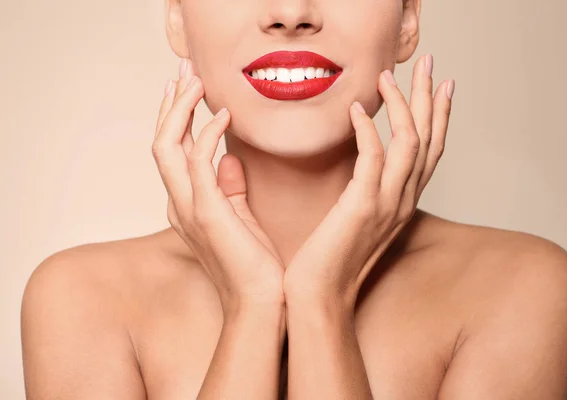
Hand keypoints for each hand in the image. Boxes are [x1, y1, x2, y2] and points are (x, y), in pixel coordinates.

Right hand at [152, 59, 284, 315]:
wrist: (262, 302)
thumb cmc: (255, 265)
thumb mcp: (241, 218)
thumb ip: (231, 188)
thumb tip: (230, 158)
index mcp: (188, 204)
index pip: (172, 152)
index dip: (175, 118)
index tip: (188, 89)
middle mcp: (180, 203)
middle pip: (161, 142)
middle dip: (170, 103)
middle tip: (184, 70)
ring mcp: (189, 207)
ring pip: (167, 146)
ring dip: (180, 109)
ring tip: (196, 81)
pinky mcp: (207, 212)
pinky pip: (198, 161)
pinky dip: (206, 133)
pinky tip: (224, 115)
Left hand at [283, 55, 453, 309]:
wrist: (319, 296)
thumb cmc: (331, 258)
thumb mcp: (358, 220)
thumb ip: (368, 192)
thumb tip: (364, 167)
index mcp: (402, 202)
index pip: (430, 151)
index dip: (438, 117)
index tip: (439, 87)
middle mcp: (403, 201)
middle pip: (429, 139)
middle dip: (430, 98)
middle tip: (431, 64)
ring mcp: (387, 204)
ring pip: (409, 143)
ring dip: (402, 105)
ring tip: (387, 75)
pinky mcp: (363, 207)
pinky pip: (372, 158)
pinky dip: (367, 130)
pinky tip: (355, 110)